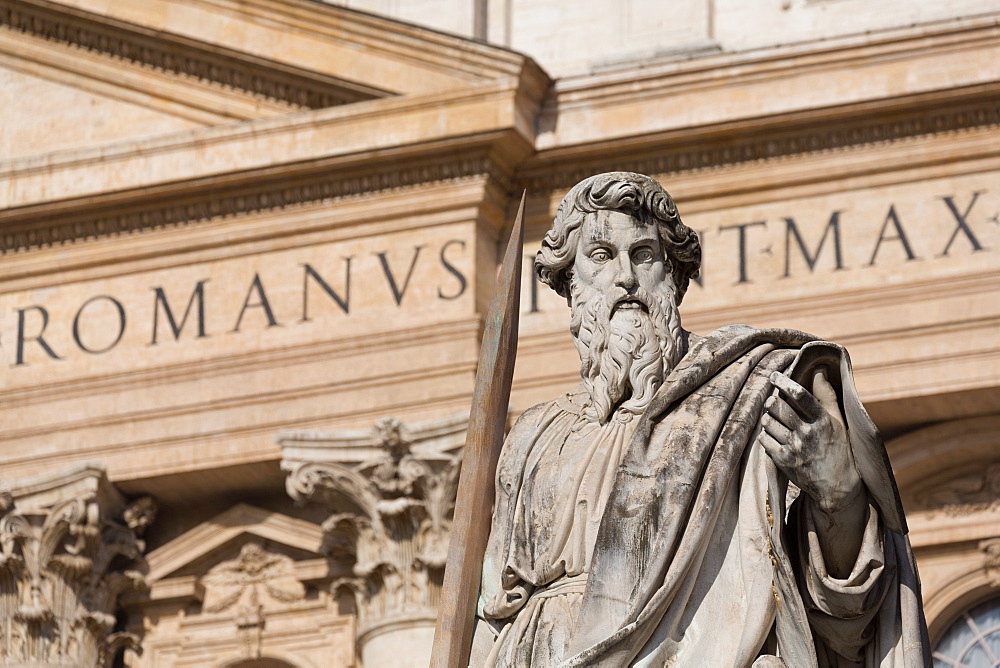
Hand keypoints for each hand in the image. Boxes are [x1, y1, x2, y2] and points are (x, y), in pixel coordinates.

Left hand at [758, 368, 861, 515]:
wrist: (837, 485)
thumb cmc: (838, 448)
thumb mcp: (838, 421)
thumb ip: (826, 395)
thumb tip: (818, 370)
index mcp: (823, 421)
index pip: (801, 396)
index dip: (785, 383)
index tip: (775, 376)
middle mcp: (808, 434)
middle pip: (778, 407)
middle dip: (772, 401)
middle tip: (774, 401)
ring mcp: (795, 448)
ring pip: (768, 422)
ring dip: (768, 417)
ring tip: (775, 419)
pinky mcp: (784, 461)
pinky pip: (764, 439)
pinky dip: (766, 433)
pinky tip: (775, 434)